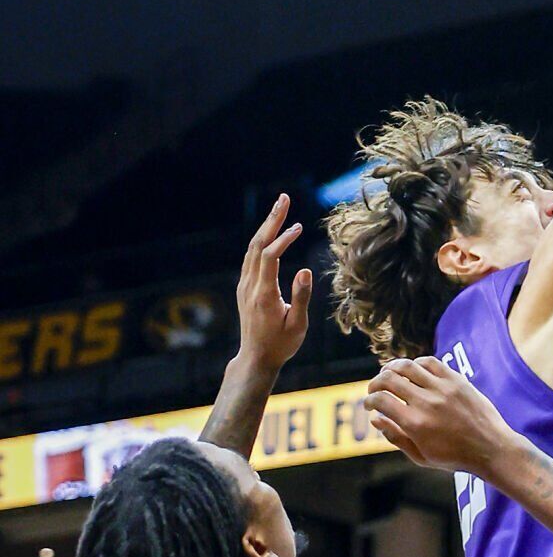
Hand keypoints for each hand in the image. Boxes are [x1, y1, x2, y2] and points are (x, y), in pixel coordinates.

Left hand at [235, 194, 312, 374]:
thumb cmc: (281, 345)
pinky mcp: (245, 287)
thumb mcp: (297, 325)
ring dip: (266, 227)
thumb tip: (304, 269)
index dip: (283, 239)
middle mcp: (250, 286)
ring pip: (252, 249)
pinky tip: (272, 232)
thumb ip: (301, 297)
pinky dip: (262, 240)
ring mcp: (244, 286)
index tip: (299, 227)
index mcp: (264, 295)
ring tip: (280, 208)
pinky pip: (251, 257)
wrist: (256, 358)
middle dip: (271, 220)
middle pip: (258, 245)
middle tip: (284, 198)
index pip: (271, 257)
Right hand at [365, 357, 512, 474]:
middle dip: (375, 383)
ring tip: (388, 375)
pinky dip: (416, 364)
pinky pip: (430, 362)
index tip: (369, 405)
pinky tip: (412, 371)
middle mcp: (427, 403)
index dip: (369, 400)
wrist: (490, 448)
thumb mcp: (420, 456)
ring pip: (407, 366)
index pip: (380, 400)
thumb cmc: (455, 457)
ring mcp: (443, 388)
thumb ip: (395, 437)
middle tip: (374, 389)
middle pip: (389, 379)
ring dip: (391, 368)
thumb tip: (375, 419)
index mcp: (415, 424)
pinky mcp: (457, 380)